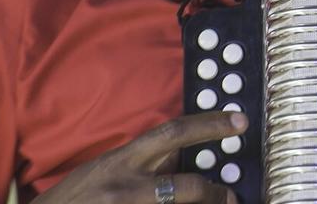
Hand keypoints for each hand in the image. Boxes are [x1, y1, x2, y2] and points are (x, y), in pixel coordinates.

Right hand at [32, 111, 247, 203]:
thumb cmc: (76, 198)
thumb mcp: (107, 169)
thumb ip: (142, 163)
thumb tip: (180, 156)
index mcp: (123, 160)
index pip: (172, 133)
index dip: (209, 125)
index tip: (240, 121)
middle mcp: (126, 186)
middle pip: (185, 186)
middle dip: (214, 193)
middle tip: (230, 195)